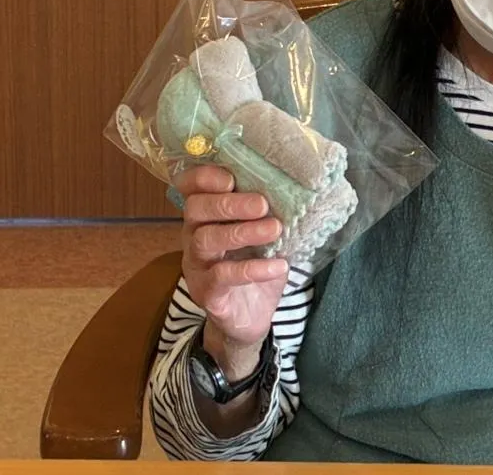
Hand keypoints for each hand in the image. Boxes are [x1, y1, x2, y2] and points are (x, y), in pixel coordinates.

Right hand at [177, 165, 288, 380]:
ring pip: (206, 239)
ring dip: (243, 232)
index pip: (190, 185)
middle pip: (196, 209)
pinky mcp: (206, 292)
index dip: (204, 177)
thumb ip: (270, 210)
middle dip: (230, 203)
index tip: (231, 177)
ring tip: (275, 229)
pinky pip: (222, 276)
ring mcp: (196, 265)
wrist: (251, 315)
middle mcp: (193, 235)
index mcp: (206, 214)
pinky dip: (253, 269)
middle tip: (262, 204)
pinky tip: (278, 266)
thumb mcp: (265, 233)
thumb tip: (302, 184)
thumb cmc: (257, 263)